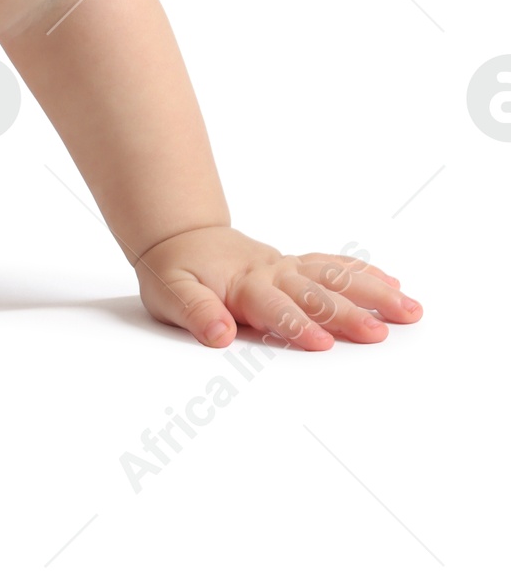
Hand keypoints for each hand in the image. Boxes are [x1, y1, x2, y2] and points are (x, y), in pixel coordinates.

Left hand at [131, 225, 422, 350]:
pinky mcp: (295, 267)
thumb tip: (219, 333)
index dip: (297, 325)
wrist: (180, 237)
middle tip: (379, 333)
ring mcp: (287, 268)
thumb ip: (195, 311)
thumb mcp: (170, 292)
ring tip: (409, 309)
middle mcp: (272, 274)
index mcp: (243, 284)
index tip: (323, 342)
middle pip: (315, 295)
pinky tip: (393, 285)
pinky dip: (363, 274)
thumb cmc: (175, 271)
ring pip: (334, 278)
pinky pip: (332, 267)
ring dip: (372, 293)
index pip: (275, 308)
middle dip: (347, 314)